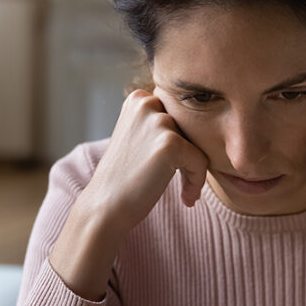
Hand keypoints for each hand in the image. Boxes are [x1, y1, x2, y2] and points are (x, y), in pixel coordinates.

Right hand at [78, 89, 208, 236]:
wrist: (104, 206)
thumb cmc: (124, 177)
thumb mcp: (136, 136)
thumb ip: (159, 124)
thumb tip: (201, 120)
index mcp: (138, 98)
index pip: (178, 115)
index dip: (180, 143)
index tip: (172, 168)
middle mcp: (147, 103)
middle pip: (190, 127)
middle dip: (189, 156)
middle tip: (182, 182)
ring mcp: (159, 122)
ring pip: (198, 144)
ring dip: (194, 171)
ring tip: (184, 193)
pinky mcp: (170, 143)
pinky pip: (201, 160)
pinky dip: (197, 181)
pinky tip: (186, 198)